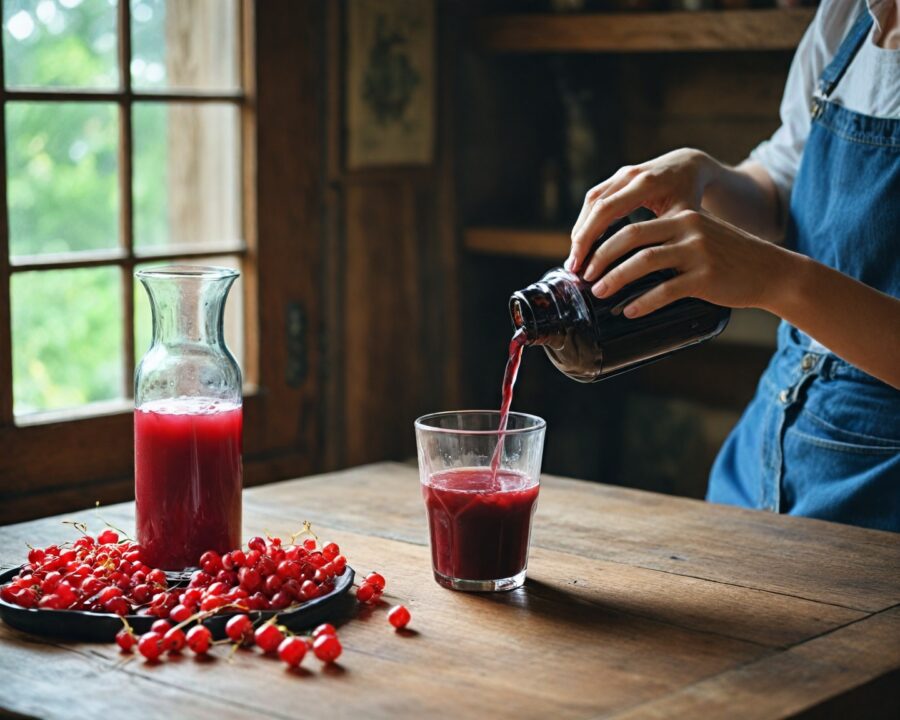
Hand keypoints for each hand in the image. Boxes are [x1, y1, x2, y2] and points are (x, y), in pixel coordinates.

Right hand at [567, 149, 717, 272]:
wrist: (689, 165)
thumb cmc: (690, 195)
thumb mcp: (686, 216)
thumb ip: (666, 236)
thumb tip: (646, 269)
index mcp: (646, 183)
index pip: (607, 210)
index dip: (590, 237)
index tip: (582, 264)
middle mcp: (629, 175)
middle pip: (594, 206)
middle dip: (580, 238)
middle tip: (572, 267)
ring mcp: (620, 175)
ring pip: (590, 202)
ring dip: (580, 231)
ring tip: (575, 259)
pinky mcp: (615, 179)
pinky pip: (594, 200)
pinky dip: (587, 222)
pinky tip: (584, 244)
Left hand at [583, 209, 789, 318]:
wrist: (771, 271)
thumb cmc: (728, 260)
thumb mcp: (698, 238)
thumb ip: (667, 241)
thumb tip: (623, 260)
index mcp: (681, 217)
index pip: (630, 225)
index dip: (602, 244)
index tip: (586, 261)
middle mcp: (687, 229)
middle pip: (629, 239)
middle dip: (601, 259)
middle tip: (585, 277)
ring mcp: (697, 253)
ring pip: (643, 263)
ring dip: (615, 279)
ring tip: (599, 293)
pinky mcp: (706, 277)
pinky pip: (666, 290)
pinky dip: (643, 302)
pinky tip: (629, 311)